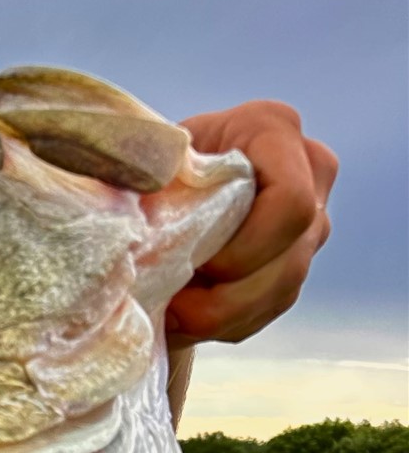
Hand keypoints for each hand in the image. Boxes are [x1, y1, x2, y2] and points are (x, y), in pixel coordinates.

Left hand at [168, 101, 337, 344]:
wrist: (160, 191)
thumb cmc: (150, 170)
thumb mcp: (145, 160)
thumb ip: (147, 169)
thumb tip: (143, 189)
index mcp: (272, 129)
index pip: (290, 200)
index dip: (243, 247)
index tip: (192, 263)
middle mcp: (309, 172)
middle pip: (289, 258)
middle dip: (226, 294)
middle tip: (172, 302)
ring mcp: (309, 222)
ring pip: (280, 291)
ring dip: (220, 316)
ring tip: (170, 314)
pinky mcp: (294, 265)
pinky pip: (268, 311)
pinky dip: (223, 323)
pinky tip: (186, 317)